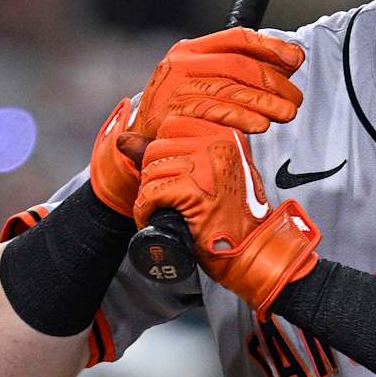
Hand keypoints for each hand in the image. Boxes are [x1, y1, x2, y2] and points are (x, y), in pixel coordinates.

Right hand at [88, 28, 305, 214]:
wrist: (143, 138)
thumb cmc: (184, 109)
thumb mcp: (210, 81)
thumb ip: (245, 71)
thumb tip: (292, 59)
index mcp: (192, 49)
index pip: (237, 38)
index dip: (271, 46)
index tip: (297, 58)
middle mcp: (182, 63)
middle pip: (238, 65)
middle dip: (274, 81)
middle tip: (295, 99)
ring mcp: (175, 87)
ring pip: (229, 89)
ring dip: (264, 102)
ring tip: (286, 113)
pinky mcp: (172, 113)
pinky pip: (214, 112)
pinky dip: (242, 118)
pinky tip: (261, 125)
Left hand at [135, 115, 321, 313]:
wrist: (251, 249)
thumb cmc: (231, 216)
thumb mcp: (206, 175)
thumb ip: (167, 152)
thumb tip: (124, 139)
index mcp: (225, 135)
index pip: (171, 127)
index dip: (163, 154)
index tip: (175, 176)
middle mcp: (218, 144)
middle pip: (156, 148)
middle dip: (153, 176)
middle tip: (168, 198)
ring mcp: (207, 166)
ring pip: (151, 171)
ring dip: (148, 196)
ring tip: (163, 210)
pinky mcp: (194, 191)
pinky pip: (151, 193)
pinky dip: (145, 210)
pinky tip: (156, 218)